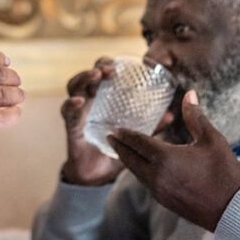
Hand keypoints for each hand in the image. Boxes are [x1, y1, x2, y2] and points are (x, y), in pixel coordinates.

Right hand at [59, 57, 175, 186]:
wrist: (97, 177)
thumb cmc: (115, 150)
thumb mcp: (135, 136)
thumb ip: (151, 126)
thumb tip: (171, 114)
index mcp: (103, 100)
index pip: (102, 74)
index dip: (107, 64)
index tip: (119, 63)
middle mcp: (89, 102)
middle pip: (88, 76)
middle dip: (97, 67)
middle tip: (108, 68)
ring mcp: (78, 113)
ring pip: (74, 88)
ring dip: (83, 78)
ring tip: (95, 75)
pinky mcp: (71, 128)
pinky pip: (68, 114)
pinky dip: (71, 105)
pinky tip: (79, 101)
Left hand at [108, 90, 239, 230]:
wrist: (232, 211)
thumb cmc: (224, 172)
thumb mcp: (212, 140)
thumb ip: (195, 117)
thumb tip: (189, 94)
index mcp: (165, 158)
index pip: (138, 142)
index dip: (126, 134)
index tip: (115, 129)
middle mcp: (156, 175)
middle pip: (130, 159)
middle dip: (119, 147)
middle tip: (109, 138)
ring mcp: (159, 191)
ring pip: (136, 173)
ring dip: (127, 161)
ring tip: (122, 152)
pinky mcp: (165, 201)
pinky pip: (146, 183)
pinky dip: (139, 173)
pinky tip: (141, 169)